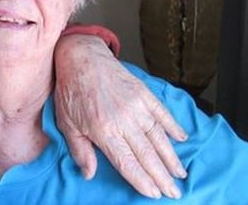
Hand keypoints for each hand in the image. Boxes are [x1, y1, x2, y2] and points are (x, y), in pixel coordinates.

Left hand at [53, 34, 187, 198]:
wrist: (81, 56)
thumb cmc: (71, 90)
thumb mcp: (66, 123)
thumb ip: (80, 150)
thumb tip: (88, 174)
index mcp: (103, 130)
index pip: (127, 163)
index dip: (142, 180)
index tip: (154, 194)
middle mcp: (123, 120)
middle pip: (147, 154)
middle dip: (162, 176)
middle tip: (174, 192)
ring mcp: (136, 105)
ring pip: (158, 136)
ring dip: (171, 157)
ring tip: (180, 173)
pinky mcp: (143, 92)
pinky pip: (162, 112)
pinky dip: (173, 126)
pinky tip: (181, 139)